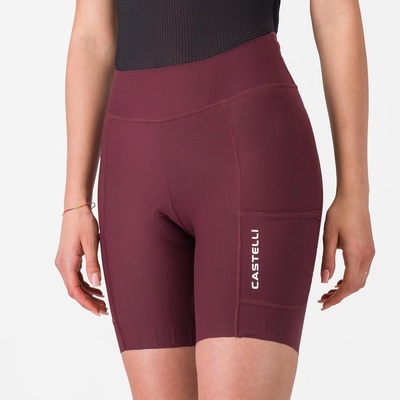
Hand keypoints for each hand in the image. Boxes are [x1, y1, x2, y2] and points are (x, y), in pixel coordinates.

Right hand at [54, 207, 107, 315]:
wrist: (76, 209)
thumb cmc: (83, 223)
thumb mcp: (91, 244)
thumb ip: (94, 264)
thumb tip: (98, 284)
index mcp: (67, 264)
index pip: (75, 291)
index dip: (87, 303)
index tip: (98, 311)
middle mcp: (62, 265)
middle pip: (75, 290)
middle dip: (89, 302)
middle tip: (104, 310)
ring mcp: (64, 262)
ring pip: (75, 285)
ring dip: (88, 294)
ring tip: (103, 302)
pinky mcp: (68, 259)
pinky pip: (76, 277)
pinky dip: (86, 284)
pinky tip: (97, 288)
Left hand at [318, 195, 374, 309]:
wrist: (354, 198)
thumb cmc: (339, 214)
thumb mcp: (328, 237)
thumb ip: (327, 260)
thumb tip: (324, 281)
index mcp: (356, 254)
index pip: (349, 285)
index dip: (337, 298)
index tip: (324, 306)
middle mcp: (367, 256)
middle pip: (356, 286)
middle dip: (340, 296)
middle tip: (322, 300)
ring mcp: (370, 253)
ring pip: (361, 280)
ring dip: (345, 288)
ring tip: (328, 292)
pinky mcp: (369, 249)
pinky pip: (362, 271)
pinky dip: (351, 279)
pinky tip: (339, 279)